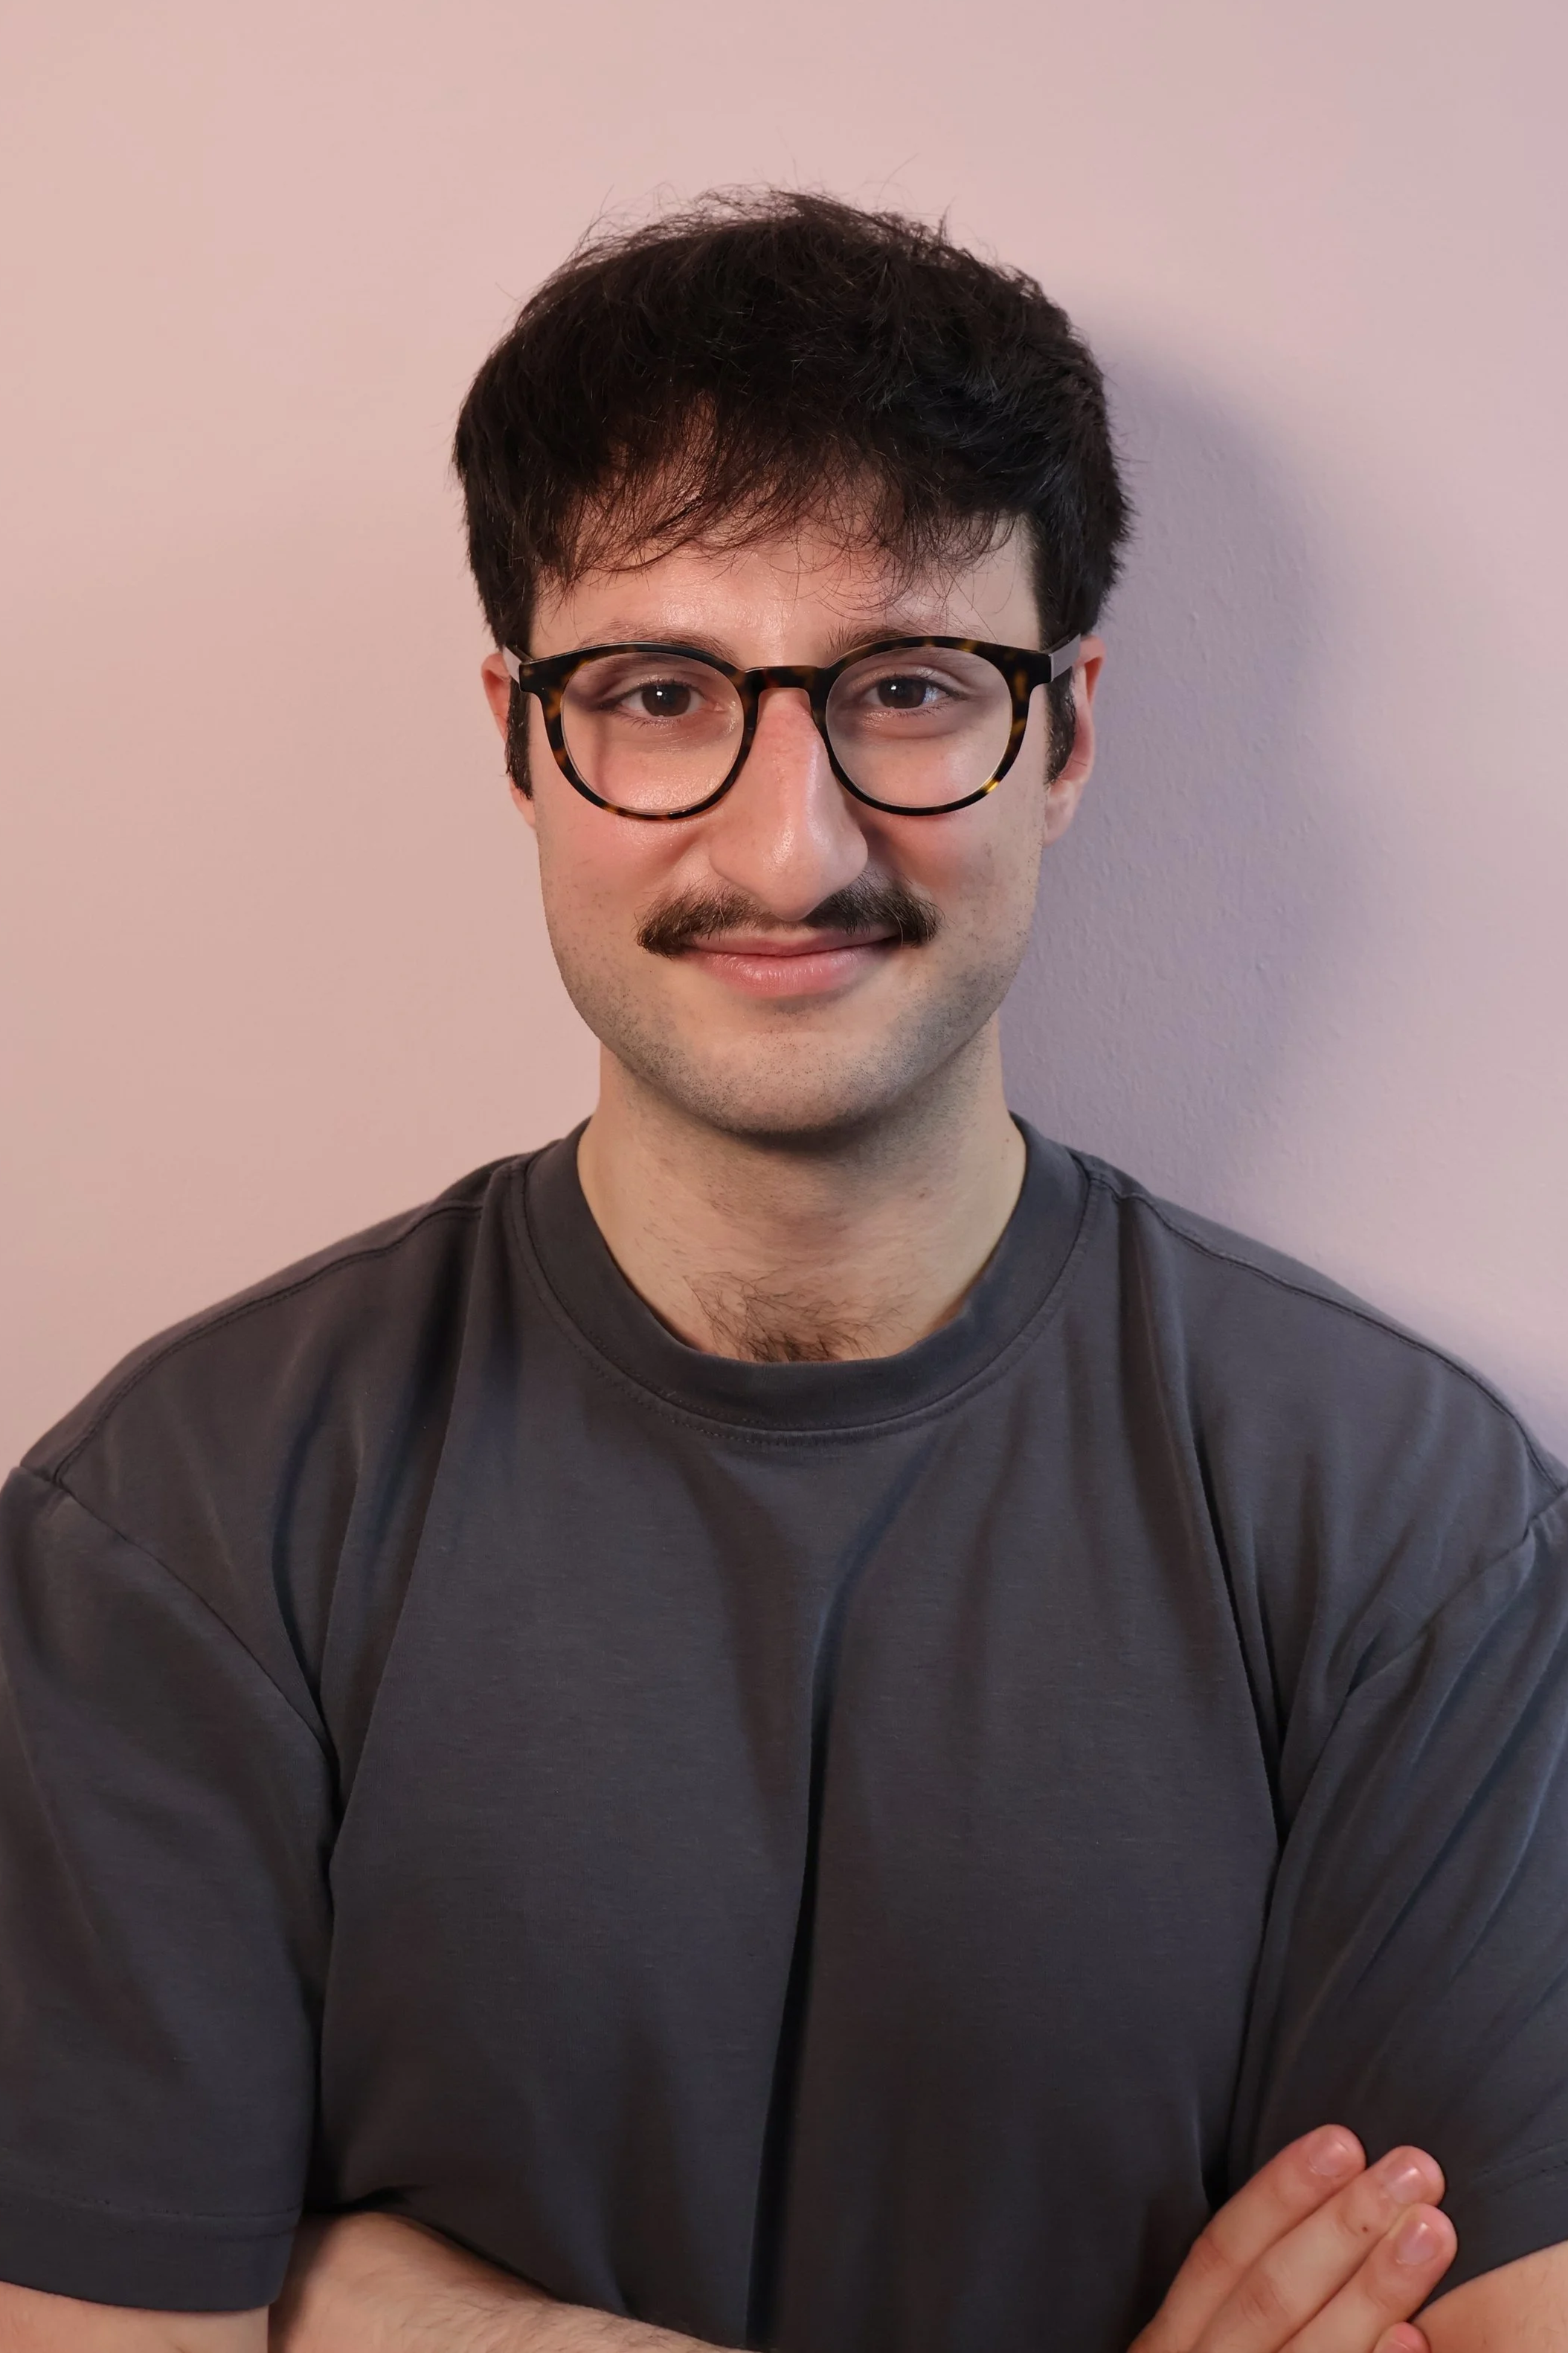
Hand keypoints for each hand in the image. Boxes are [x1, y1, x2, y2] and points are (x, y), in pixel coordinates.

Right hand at [1132, 2128, 1456, 2352]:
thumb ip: (1233, 2306)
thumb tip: (1318, 2216)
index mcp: (1167, 2348)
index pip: (1220, 2254)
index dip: (1279, 2193)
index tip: (1341, 2140)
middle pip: (1269, 2297)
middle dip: (1344, 2225)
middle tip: (1412, 2169)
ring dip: (1375, 2289)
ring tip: (1436, 2231)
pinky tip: (1417, 2343)